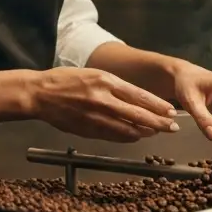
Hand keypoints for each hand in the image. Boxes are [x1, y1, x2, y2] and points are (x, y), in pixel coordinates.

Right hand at [27, 68, 180, 142]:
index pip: (139, 96)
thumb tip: (137, 99)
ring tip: (156, 132)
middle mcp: (103, 99)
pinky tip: (135, 137)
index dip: (157, 106)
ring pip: (127, 128)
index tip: (170, 111)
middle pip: (138, 115)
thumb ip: (114, 86)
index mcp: (105, 81)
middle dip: (158, 122)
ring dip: (144, 132)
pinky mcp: (87, 130)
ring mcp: (95, 116)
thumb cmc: (65, 80)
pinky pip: (112, 136)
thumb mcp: (92, 74)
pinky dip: (127, 137)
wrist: (40, 94)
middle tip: (172, 127)